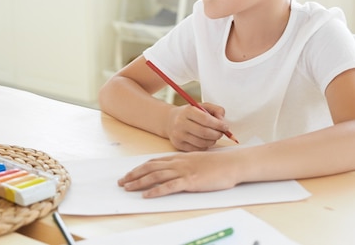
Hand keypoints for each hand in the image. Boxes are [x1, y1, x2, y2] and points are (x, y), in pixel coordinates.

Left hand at [118, 150, 239, 197]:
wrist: (232, 164)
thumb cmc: (218, 164)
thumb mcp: (198, 160)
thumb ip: (185, 164)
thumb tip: (176, 169)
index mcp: (180, 158)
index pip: (155, 161)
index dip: (140, 167)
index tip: (130, 173)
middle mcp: (178, 163)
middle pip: (150, 168)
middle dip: (134, 174)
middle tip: (122, 181)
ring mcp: (183, 171)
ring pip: (156, 176)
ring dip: (139, 182)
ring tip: (128, 188)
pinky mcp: (190, 181)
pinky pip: (169, 187)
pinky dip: (156, 191)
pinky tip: (147, 196)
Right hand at [165, 102, 230, 150]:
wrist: (170, 121)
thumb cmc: (189, 113)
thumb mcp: (201, 106)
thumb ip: (215, 110)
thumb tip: (222, 121)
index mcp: (187, 111)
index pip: (205, 119)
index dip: (218, 124)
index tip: (225, 126)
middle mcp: (180, 123)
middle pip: (204, 132)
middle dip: (217, 134)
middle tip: (221, 133)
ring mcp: (178, 135)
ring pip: (202, 142)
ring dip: (212, 141)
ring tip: (213, 136)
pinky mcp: (178, 145)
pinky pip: (197, 149)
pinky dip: (205, 145)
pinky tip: (204, 140)